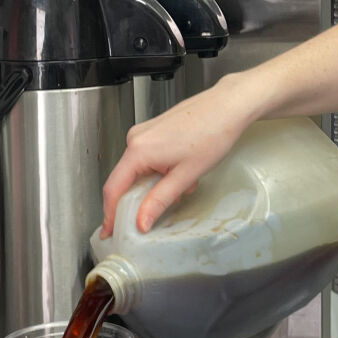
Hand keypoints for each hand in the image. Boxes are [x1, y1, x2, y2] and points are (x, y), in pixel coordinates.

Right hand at [100, 75, 262, 234]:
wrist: (228, 106)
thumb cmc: (213, 133)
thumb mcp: (186, 175)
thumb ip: (159, 200)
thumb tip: (141, 221)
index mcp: (138, 149)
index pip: (113, 188)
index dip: (109, 213)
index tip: (109, 230)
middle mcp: (136, 138)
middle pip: (123, 179)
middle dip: (136, 200)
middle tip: (146, 219)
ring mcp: (144, 132)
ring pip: (138, 169)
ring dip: (154, 185)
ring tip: (184, 185)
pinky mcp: (154, 130)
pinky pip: (147, 158)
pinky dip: (160, 171)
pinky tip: (182, 171)